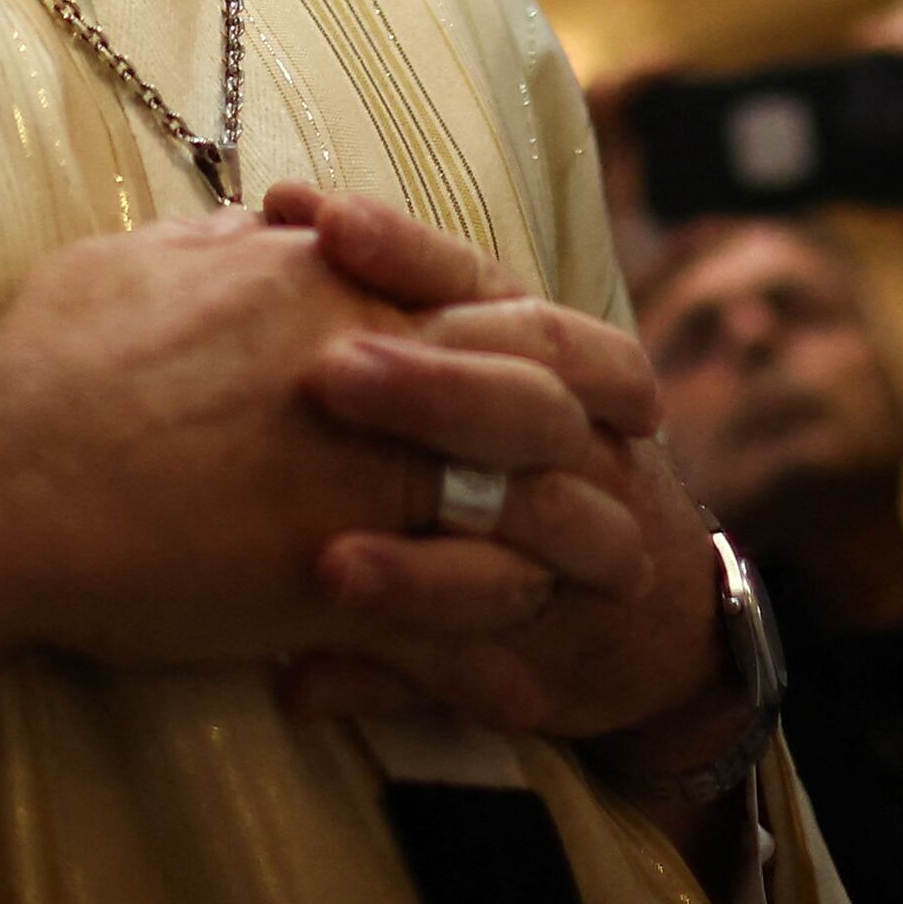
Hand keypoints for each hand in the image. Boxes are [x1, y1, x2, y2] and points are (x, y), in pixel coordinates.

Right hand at [0, 213, 570, 726]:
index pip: (495, 299)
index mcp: (335, 291)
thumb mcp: (143, 262)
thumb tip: (268, 228)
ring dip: (582, 530)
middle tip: (645, 439)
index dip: (560, 332)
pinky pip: (468, 600)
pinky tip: (530, 638)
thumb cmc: (44, 368)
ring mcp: (365, 477)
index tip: (590, 361)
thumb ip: (227, 249)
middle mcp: (376, 370)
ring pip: (531, 497)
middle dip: (612, 409)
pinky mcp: (337, 575)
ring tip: (617, 564)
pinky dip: (510, 619)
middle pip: (546, 384)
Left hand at [265, 186, 725, 754]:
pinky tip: (302, 684)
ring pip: (501, 561)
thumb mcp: (484, 370)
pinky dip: (383, 679)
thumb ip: (380, 308)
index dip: (406, 253)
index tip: (318, 219)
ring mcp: (553, 565)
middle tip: (333, 371)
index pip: (481, 289)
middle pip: (514, 408)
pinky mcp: (525, 664)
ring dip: (414, 568)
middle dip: (427, 389)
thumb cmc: (531, 462)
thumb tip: (242, 223)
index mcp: (538, 365)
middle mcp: (564, 454)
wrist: (660, 608)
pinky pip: (460, 673)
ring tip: (331, 567)